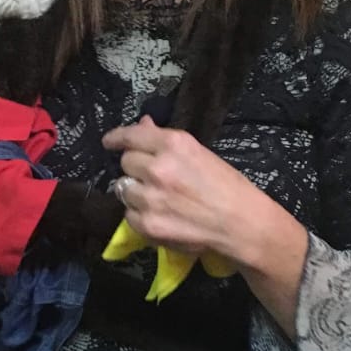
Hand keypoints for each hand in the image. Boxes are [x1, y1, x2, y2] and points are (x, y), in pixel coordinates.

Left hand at [102, 116, 267, 267]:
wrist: (241, 224)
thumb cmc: (227, 186)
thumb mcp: (199, 153)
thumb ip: (166, 141)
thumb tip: (143, 125)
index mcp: (174, 145)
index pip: (131, 136)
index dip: (117, 138)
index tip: (110, 141)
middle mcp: (158, 168)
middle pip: (126, 162)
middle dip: (136, 168)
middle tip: (153, 177)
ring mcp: (150, 198)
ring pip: (123, 188)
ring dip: (135, 192)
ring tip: (157, 198)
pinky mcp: (147, 224)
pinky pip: (129, 215)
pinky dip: (139, 215)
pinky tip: (159, 215)